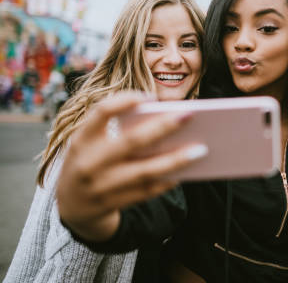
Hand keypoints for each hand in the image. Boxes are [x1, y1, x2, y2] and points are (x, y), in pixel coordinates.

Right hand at [56, 91, 207, 240]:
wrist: (71, 205)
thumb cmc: (92, 160)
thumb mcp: (92, 142)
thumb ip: (118, 130)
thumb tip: (167, 121)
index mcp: (82, 139)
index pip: (101, 112)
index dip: (125, 101)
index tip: (149, 96)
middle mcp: (89, 162)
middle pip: (132, 142)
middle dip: (163, 127)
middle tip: (190, 115)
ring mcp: (100, 187)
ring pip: (145, 171)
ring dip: (176, 160)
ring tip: (201, 149)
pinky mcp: (113, 204)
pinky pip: (147, 192)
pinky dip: (168, 180)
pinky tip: (187, 170)